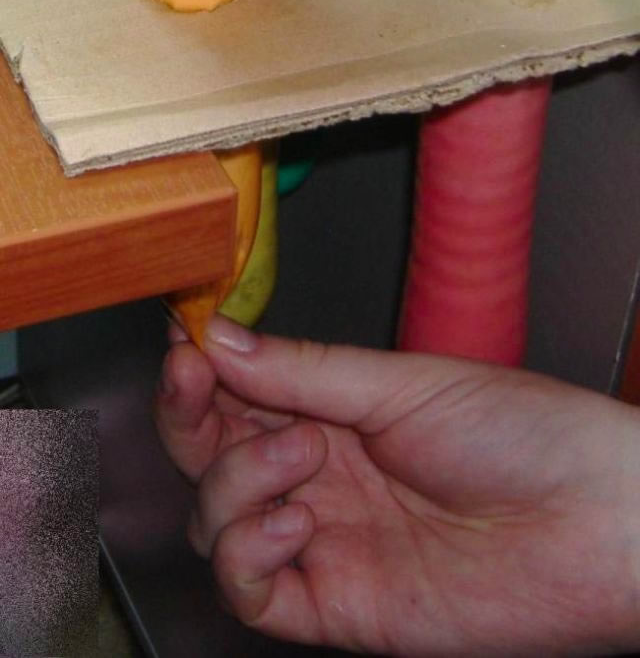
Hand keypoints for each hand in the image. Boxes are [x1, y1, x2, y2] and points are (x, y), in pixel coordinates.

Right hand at [154, 315, 639, 655]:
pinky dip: (249, 553)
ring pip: (216, 519)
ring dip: (235, 480)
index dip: (201, 368)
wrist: (595, 520)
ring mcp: (327, 539)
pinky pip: (254, 591)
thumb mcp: (404, 383)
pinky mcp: (338, 606)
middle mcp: (323, 474)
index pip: (239, 391)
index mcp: (338, 411)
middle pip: (210, 454)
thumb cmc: (526, 435)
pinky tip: (297, 521)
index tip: (182, 340)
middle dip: (191, 417)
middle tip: (196, 382)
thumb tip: (219, 336)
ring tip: (304, 453)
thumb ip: (305, 371)